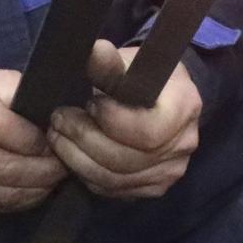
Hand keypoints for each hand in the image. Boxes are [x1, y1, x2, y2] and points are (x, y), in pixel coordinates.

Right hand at [0, 68, 64, 214]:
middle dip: (45, 171)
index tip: (58, 140)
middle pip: (8, 169)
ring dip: (37, 190)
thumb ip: (21, 94)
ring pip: (3, 195)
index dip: (39, 140)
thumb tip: (54, 118)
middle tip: (64, 166)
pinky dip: (19, 201)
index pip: (9, 131)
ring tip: (54, 179)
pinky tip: (32, 189)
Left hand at [48, 40, 200, 200]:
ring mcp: (170, 171)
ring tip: (57, 136)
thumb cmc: (143, 75)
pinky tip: (72, 155)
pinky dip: (87, 175)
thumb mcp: (129, 61)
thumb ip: (111, 63)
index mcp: (184, 107)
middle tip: (58, 120)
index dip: (111, 121)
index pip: (146, 130)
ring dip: (77, 159)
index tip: (88, 103)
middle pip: (127, 158)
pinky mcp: (154, 187)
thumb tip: (94, 51)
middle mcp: (183, 145)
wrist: (162, 98)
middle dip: (84, 139)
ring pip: (116, 179)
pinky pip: (114, 190)